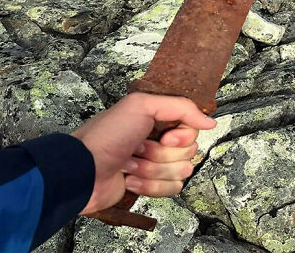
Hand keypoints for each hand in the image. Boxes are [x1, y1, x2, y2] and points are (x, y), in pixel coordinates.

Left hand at [72, 92, 215, 214]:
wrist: (83, 172)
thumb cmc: (107, 135)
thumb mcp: (142, 106)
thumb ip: (181, 107)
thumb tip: (210, 122)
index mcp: (158, 116)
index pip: (191, 127)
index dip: (182, 135)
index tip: (165, 136)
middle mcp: (159, 138)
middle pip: (189, 150)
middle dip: (162, 153)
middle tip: (138, 148)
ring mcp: (155, 163)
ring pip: (181, 171)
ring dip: (153, 169)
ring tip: (129, 164)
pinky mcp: (150, 185)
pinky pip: (171, 188)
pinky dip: (150, 186)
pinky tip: (130, 179)